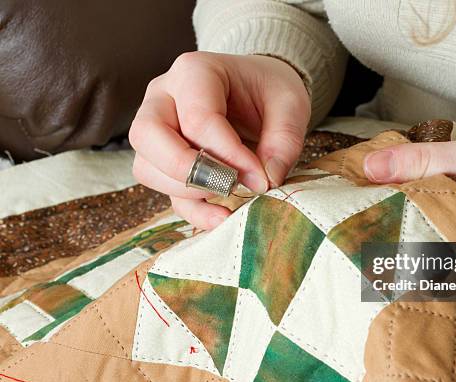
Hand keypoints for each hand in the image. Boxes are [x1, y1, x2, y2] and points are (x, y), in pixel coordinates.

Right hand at [129, 52, 310, 228]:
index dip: (229, 155)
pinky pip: (161, 189)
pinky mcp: (161, 158)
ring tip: (230, 195)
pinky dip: (189, 208)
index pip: (197, 118)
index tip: (260, 177)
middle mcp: (164, 95)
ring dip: (186, 190)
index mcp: (196, 71)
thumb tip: (265, 181)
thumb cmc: (270, 91)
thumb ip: (284, 142)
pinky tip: (221, 216)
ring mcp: (156, 127)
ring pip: (146, 166)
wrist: (258, 90)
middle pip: (148, 135)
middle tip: (229, 186)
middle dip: (188, 170)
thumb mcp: (291, 106)